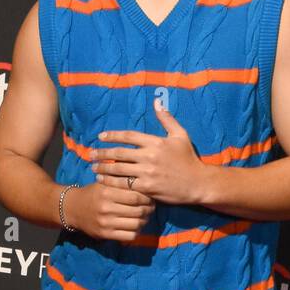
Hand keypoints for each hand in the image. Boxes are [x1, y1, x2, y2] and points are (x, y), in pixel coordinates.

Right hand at [63, 180, 155, 242]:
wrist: (72, 209)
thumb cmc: (92, 193)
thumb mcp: (103, 183)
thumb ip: (120, 182)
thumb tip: (143, 181)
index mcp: (107, 193)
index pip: (135, 196)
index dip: (147, 197)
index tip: (150, 196)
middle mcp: (106, 208)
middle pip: (138, 210)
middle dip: (149, 209)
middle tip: (152, 207)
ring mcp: (106, 223)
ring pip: (136, 224)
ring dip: (145, 221)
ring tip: (146, 216)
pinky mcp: (105, 234)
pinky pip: (129, 236)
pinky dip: (137, 231)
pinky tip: (137, 226)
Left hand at [88, 98, 210, 205]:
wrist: (198, 183)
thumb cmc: (189, 159)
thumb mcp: (180, 135)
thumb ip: (166, 119)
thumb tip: (157, 101)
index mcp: (156, 142)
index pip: (128, 136)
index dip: (112, 136)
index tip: (100, 137)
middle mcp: (150, 156)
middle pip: (119, 153)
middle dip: (102, 153)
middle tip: (91, 154)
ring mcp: (148, 173)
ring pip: (119, 169)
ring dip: (104, 169)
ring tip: (94, 168)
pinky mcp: (148, 188)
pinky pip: (125, 185)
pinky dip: (112, 183)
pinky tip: (103, 182)